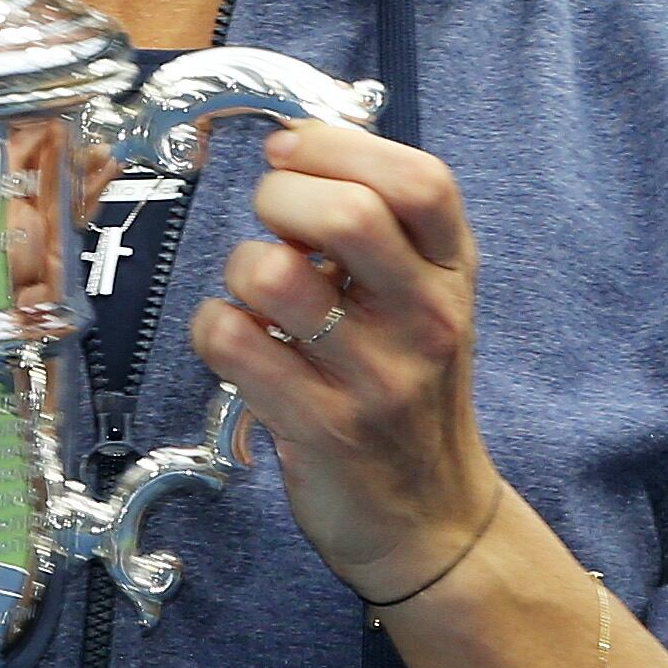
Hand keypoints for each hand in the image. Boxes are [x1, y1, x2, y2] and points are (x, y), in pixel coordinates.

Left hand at [188, 119, 503, 600]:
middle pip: (348, 215)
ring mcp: (377, 379)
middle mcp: (426, 320)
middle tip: (272, 227)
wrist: (432, 520)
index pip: (421, 180)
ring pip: (273, 276)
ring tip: (257, 296)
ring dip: (241, 270)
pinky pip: (233, 343)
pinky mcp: (322, 429)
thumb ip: (383, 227)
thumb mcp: (426, 298)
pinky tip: (239, 344)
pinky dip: (215, 328)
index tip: (292, 154)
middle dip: (280, 199)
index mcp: (453, 273)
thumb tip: (293, 150)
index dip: (339, 147)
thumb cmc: (411, 390)